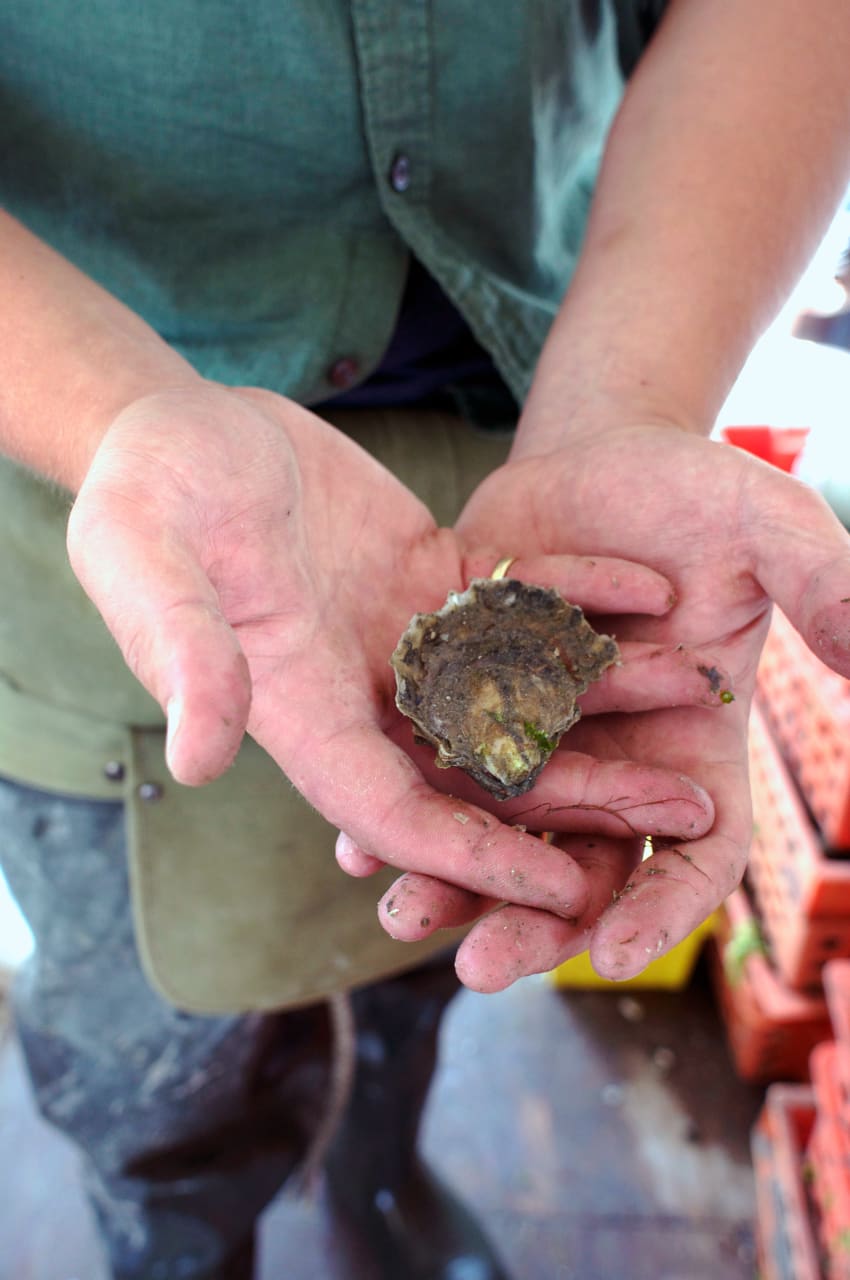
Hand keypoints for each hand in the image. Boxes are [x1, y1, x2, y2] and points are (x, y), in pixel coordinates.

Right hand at [67, 385, 728, 985]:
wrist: (181, 431)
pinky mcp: (428, 577)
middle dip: (584, 790)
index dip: (477, 855)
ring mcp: (403, 634)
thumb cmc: (145, 494)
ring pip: (518, 680)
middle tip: (685, 807)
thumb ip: (183, 651)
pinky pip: (517, 593)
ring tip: (698, 682)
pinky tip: (650, 588)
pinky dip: (579, 591)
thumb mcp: (146, 560)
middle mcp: (362, 691)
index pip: (395, 810)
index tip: (565, 891)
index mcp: (297, 711)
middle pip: (484, 762)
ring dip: (606, 687)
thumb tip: (202, 757)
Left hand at [401, 420, 849, 988]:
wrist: (601, 458)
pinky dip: (398, 804)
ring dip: (449, 878)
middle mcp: (609, 766)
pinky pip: (433, 769)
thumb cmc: (699, 495)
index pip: (689, 857)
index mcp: (689, 753)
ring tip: (398, 910)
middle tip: (479, 967)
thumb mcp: (766, 527)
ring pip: (495, 834)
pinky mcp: (468, 701)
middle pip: (577, 870)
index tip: (615, 954)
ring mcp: (534, 740)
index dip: (660, 909)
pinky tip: (353, 836)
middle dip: (532, 921)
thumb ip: (820, 583)